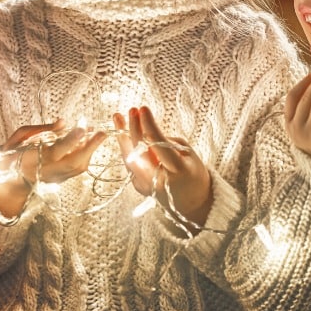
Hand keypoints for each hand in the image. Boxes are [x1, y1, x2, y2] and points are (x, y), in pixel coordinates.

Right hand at [6, 119, 106, 185]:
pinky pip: (77, 170)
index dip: (70, 140)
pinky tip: (89, 144)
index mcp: (33, 159)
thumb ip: (42, 129)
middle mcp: (46, 171)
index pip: (56, 150)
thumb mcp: (21, 136)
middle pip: (72, 162)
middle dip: (89, 147)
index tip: (83, 128)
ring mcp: (55, 178)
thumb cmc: (14, 152)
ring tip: (98, 135)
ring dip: (90, 151)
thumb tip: (64, 122)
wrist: (10, 179)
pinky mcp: (60, 181)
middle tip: (102, 132)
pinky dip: (86, 156)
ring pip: (78, 168)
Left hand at [114, 106, 211, 230]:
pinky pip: (130, 163)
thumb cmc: (193, 173)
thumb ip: (167, 143)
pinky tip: (124, 133)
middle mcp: (159, 180)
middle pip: (140, 151)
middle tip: (132, 110)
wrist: (191, 202)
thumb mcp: (188, 154)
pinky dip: (127, 147)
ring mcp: (146, 186)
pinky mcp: (138, 187)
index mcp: (177, 171)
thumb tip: (145, 130)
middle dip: (134, 128)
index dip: (149, 125)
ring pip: (129, 157)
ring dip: (123, 136)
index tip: (143, 108)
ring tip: (118, 118)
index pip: (158, 144)